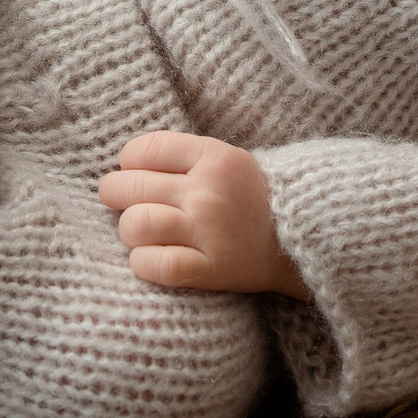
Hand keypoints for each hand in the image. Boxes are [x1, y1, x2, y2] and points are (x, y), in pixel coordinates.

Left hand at [97, 131, 310, 298]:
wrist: (302, 240)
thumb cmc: (253, 198)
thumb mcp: (227, 160)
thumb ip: (182, 157)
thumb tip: (125, 165)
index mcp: (214, 157)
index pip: (144, 149)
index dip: (128, 161)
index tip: (132, 171)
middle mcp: (208, 191)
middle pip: (131, 186)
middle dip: (114, 194)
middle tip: (119, 200)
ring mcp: (208, 231)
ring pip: (136, 224)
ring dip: (129, 230)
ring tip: (139, 231)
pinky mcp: (210, 268)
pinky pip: (154, 265)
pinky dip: (142, 262)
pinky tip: (149, 258)